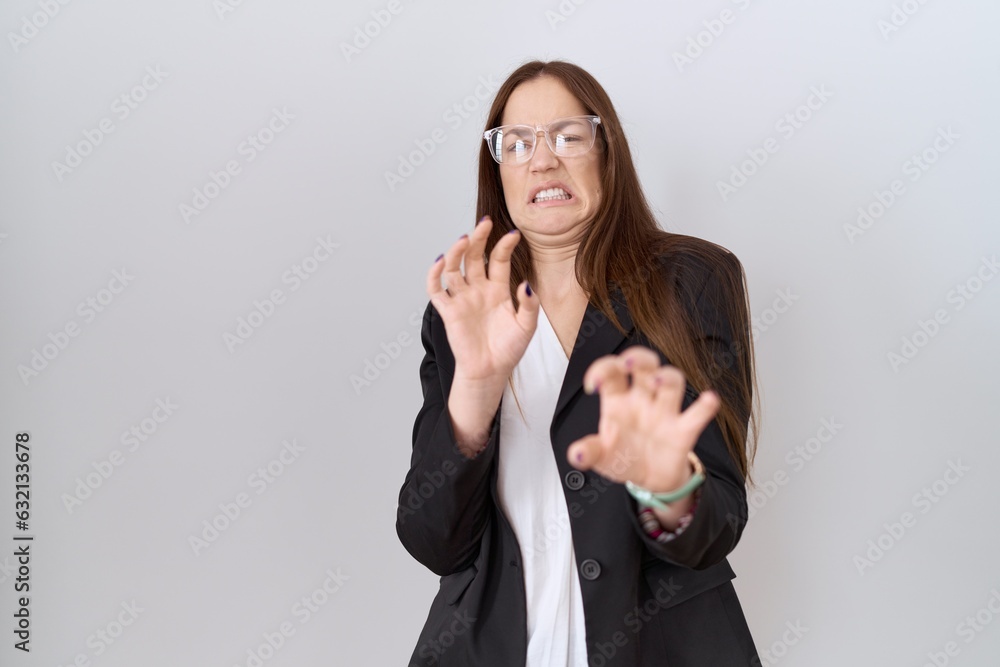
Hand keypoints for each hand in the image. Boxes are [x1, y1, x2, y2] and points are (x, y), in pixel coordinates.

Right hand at [426, 216, 538, 383]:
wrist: (491, 371)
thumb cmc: (509, 349)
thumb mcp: (527, 326)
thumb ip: (529, 305)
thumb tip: (526, 284)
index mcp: (498, 289)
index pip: (499, 260)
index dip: (505, 246)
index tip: (514, 234)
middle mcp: (478, 289)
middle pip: (475, 257)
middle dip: (478, 238)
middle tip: (484, 223)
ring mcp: (462, 298)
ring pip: (454, 267)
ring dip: (457, 252)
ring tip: (464, 239)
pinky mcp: (449, 311)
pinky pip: (437, 289)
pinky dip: (435, 274)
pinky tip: (440, 261)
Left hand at [565, 346, 720, 492]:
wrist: (649, 481)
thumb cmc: (623, 458)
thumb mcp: (601, 457)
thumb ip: (589, 453)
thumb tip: (576, 454)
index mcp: (618, 400)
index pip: (611, 372)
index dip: (602, 369)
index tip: (592, 385)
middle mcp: (643, 399)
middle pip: (645, 365)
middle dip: (638, 357)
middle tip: (628, 363)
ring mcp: (665, 412)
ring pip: (672, 381)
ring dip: (667, 377)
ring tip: (658, 382)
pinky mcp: (684, 431)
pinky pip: (697, 414)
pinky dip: (705, 407)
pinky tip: (708, 400)